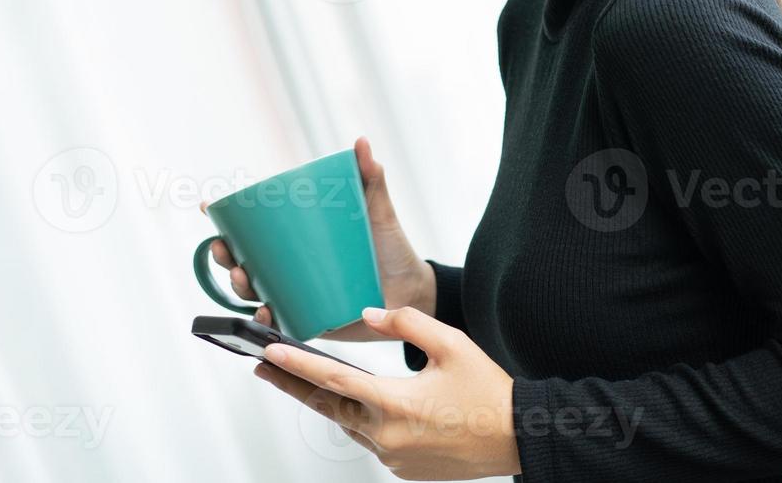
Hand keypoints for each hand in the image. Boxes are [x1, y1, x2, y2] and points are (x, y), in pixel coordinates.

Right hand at [199, 136, 435, 341]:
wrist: (413, 292)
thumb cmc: (391, 248)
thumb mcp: (378, 212)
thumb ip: (371, 178)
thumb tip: (362, 141)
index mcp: (298, 240)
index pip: (253, 229)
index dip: (225, 220)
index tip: (210, 208)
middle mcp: (290, 268)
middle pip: (243, 261)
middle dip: (224, 256)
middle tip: (227, 251)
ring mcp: (296, 294)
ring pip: (254, 293)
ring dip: (239, 287)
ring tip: (244, 279)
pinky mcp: (308, 320)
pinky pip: (280, 323)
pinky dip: (267, 321)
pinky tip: (266, 313)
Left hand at [253, 306, 520, 479]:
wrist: (516, 435)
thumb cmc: (487, 391)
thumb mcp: (451, 344)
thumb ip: (407, 323)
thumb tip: (370, 315)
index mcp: (395, 404)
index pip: (333, 380)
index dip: (297, 365)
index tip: (270, 354)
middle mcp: (386, 436)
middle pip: (328, 405)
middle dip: (293, 385)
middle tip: (265, 368)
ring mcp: (392, 457)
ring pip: (349, 424)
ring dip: (330, 401)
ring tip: (309, 381)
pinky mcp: (401, 469)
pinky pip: (370, 441)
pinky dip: (363, 420)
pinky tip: (368, 405)